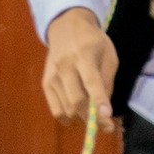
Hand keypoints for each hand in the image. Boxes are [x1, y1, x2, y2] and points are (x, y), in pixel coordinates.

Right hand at [43, 6, 116, 127]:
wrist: (66, 27)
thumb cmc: (93, 42)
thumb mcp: (108, 55)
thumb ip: (108, 80)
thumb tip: (104, 108)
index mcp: (84, 55)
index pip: (91, 82)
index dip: (99, 101)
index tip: (107, 118)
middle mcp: (65, 66)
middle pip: (76, 100)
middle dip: (92, 118)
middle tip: (105, 126)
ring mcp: (52, 75)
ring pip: (66, 109)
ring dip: (81, 119)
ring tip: (92, 116)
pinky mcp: (45, 83)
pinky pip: (55, 110)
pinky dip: (68, 118)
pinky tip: (77, 115)